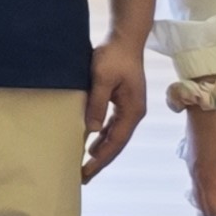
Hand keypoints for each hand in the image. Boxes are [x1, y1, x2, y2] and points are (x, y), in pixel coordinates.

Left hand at [83, 38, 151, 181]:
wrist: (125, 39)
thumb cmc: (114, 56)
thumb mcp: (102, 79)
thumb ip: (97, 104)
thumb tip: (90, 131)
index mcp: (132, 111)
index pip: (115, 143)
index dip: (100, 160)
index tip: (86, 172)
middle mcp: (133, 113)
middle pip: (116, 144)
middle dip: (100, 161)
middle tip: (82, 177)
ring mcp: (129, 108)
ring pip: (114, 136)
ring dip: (101, 151)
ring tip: (85, 166)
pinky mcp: (123, 102)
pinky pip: (112, 126)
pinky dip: (102, 137)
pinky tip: (91, 144)